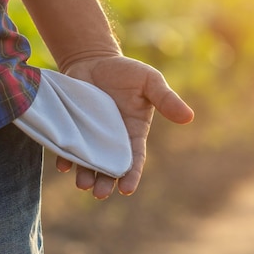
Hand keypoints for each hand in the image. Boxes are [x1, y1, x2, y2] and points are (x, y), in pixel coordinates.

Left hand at [57, 55, 194, 198]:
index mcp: (133, 134)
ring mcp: (90, 137)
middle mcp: (111, 141)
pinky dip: (65, 158)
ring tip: (83, 184)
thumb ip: (166, 99)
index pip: (134, 160)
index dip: (131, 176)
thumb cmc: (126, 72)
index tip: (126, 190)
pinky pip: (66, 147)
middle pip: (109, 168)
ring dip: (85, 175)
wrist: (93, 60)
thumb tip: (189, 117)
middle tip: (100, 193)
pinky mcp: (71, 129)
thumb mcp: (150, 81)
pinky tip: (63, 166)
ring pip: (88, 162)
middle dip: (105, 182)